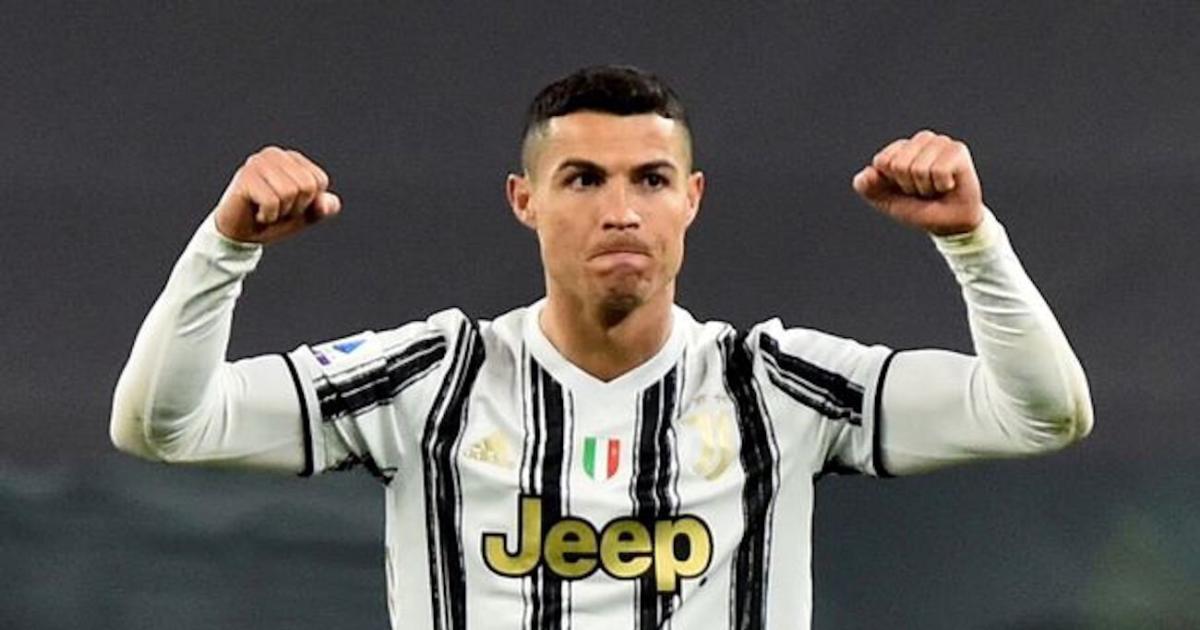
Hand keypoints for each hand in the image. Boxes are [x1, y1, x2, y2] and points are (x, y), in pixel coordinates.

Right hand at [214, 146, 341, 243]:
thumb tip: (330, 202)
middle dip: (296, 207)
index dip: (309, 202)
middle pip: (307, 186)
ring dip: (280, 212)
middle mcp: (274, 154)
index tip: (290, 206)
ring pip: (290, 192)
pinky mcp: (245, 177)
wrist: (239, 235)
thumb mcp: (303, 216)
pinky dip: (268, 216)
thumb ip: (321, 208)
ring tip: (266, 211)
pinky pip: (272, 201)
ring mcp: (257, 163)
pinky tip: (256, 213)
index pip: (320, 181)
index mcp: (291, 158)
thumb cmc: (272, 220)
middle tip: (277, 210)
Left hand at [852, 130, 983, 235]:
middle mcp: (920, 140)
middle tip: (922, 191)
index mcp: (900, 148)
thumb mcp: (885, 201)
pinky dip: (941, 186)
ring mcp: (940, 143)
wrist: (948, 224)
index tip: (903, 189)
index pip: (882, 161)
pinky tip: (948, 185)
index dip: (890, 183)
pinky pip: (939, 171)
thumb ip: (868, 187)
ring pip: (919, 168)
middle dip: (908, 186)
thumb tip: (868, 172)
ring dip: (925, 188)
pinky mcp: (957, 150)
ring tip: (935, 188)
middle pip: (899, 165)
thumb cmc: (918, 209)